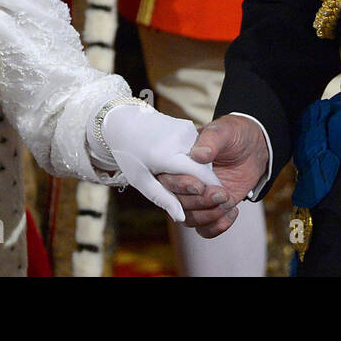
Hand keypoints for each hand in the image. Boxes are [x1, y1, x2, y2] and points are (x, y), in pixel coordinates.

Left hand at [98, 104, 221, 222]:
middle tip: (215, 197)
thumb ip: (164, 198)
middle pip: (204, 169)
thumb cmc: (128, 153)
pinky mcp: (187, 125)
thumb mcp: (141, 179)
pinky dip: (199, 161)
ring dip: (204, 173)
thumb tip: (182, 219)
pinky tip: (193, 168)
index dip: (209, 191)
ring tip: (199, 185)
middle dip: (209, 185)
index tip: (217, 202)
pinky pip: (199, 147)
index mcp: (165, 155)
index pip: (199, 176)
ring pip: (204, 158)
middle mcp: (179, 140)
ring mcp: (185, 130)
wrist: (123, 121)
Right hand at [157, 115, 269, 236]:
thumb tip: (199, 154)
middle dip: (200, 201)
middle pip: (178, 203)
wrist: (253, 147)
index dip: (181, 186)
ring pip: (190, 219)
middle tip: (222, 192)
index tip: (200, 186)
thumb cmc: (233, 134)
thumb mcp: (224, 131)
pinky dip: (217, 227)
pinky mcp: (210, 209)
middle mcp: (183, 182)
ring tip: (228, 200)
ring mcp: (196, 198)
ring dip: (210, 214)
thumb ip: (211, 140)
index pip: (167, 180)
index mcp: (178, 161)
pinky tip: (233, 212)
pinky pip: (204, 230)